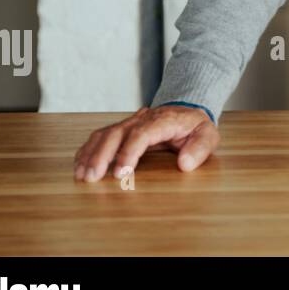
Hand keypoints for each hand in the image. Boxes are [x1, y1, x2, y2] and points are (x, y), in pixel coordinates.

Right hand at [73, 104, 218, 181]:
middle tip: (92, 177)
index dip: (129, 152)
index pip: (141, 133)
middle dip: (102, 156)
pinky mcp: (121, 129)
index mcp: (163, 120)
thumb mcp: (208, 135)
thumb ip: (200, 149)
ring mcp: (129, 123)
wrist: (187, 111)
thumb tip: (185, 164)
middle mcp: (142, 119)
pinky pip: (100, 137)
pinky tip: (80, 165)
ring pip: (104, 134)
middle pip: (116, 133)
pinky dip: (88, 150)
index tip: (121, 173)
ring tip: (82, 175)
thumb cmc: (195, 127)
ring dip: (91, 154)